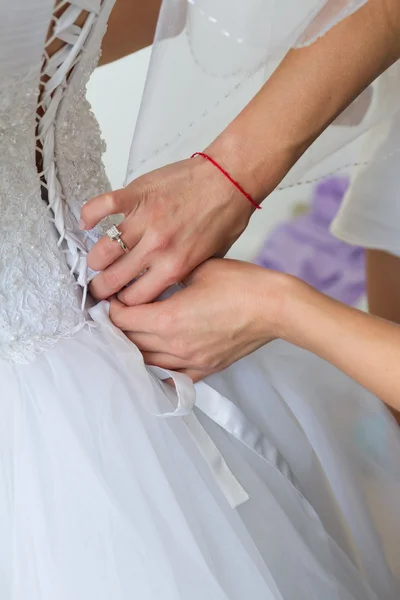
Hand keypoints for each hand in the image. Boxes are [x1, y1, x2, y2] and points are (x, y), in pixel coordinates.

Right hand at [82, 156, 254, 305]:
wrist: (231, 179)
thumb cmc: (225, 216)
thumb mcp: (211, 260)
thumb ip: (185, 275)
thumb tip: (165, 288)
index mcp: (175, 267)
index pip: (135, 298)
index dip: (123, 302)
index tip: (118, 299)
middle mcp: (156, 247)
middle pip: (113, 279)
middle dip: (100, 289)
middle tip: (97, 287)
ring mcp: (144, 220)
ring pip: (103, 250)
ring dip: (95, 259)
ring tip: (96, 260)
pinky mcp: (137, 194)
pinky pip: (102, 206)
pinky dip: (90, 215)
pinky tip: (87, 222)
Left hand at [109, 259, 288, 380]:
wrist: (275, 308)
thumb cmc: (243, 286)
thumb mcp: (198, 269)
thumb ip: (170, 277)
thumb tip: (154, 277)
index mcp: (168, 318)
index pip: (122, 318)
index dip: (112, 307)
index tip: (112, 298)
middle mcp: (175, 345)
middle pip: (129, 341)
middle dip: (118, 326)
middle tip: (117, 313)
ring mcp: (190, 361)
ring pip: (146, 361)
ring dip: (135, 347)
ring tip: (132, 333)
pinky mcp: (206, 369)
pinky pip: (172, 375)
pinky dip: (159, 366)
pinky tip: (156, 356)